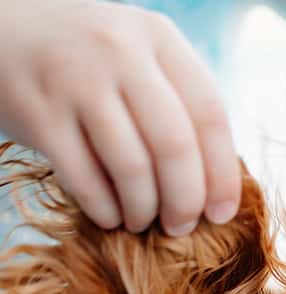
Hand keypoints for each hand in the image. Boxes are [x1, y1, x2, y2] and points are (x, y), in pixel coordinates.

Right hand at [0, 1, 240, 234]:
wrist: (1, 32)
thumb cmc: (86, 61)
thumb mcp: (137, 57)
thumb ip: (176, 103)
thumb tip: (218, 186)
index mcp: (157, 37)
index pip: (210, 113)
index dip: (222, 174)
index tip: (222, 215)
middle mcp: (119, 50)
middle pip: (174, 146)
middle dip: (185, 201)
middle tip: (180, 227)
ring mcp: (75, 78)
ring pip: (132, 168)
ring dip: (143, 210)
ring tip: (140, 221)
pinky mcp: (39, 112)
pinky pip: (87, 181)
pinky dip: (105, 210)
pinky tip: (110, 215)